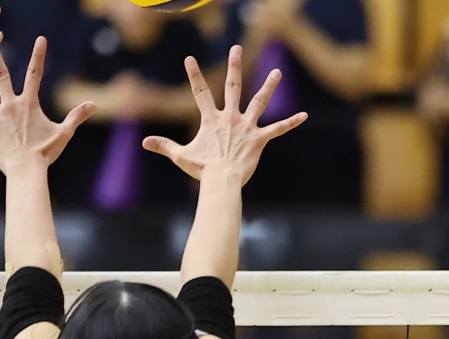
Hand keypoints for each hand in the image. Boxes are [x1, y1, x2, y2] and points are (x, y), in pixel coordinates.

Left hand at [0, 37, 93, 171]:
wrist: (27, 170)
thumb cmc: (46, 152)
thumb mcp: (64, 133)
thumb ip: (76, 116)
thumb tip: (94, 105)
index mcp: (28, 104)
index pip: (35, 75)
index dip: (39, 56)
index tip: (40, 39)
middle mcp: (10, 106)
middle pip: (0, 76)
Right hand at [143, 46, 305, 184]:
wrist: (222, 182)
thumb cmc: (202, 170)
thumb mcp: (181, 156)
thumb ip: (164, 145)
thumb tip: (144, 142)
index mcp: (211, 119)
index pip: (200, 92)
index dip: (194, 75)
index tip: (190, 58)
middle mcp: (230, 118)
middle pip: (233, 86)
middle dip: (235, 65)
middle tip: (237, 48)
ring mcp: (246, 127)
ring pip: (260, 102)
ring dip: (269, 86)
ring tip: (277, 72)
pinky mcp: (259, 140)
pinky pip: (278, 129)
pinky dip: (291, 123)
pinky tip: (304, 116)